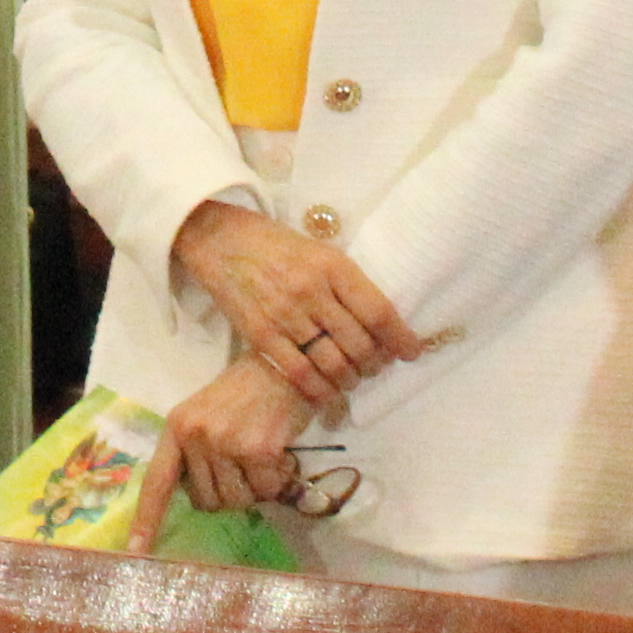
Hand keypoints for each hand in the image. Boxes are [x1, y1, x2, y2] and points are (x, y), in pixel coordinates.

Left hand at [118, 359, 316, 535]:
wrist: (282, 367)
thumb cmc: (243, 394)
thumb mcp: (204, 416)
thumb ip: (194, 453)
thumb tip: (199, 498)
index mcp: (176, 428)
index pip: (157, 481)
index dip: (146, 519)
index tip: (135, 551)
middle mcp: (196, 436)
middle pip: (206, 501)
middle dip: (226, 493)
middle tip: (241, 464)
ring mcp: (226, 443)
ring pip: (236, 501)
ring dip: (252, 490)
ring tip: (259, 459)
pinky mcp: (258, 451)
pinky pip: (265, 491)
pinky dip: (275, 481)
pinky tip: (277, 456)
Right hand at [169, 198, 426, 412]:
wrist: (218, 238)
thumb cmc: (275, 244)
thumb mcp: (318, 251)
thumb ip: (346, 284)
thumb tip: (380, 323)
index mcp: (333, 265)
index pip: (378, 311)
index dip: (401, 338)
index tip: (413, 353)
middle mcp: (312, 290)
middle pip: (360, 344)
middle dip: (374, 364)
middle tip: (375, 368)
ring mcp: (285, 314)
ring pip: (333, 363)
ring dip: (349, 380)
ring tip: (351, 380)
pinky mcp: (260, 334)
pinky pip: (300, 374)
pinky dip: (319, 391)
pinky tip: (326, 395)